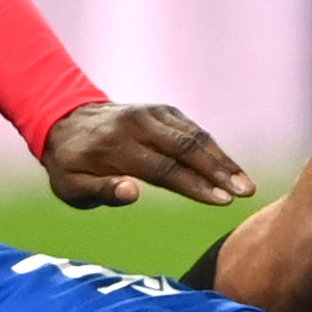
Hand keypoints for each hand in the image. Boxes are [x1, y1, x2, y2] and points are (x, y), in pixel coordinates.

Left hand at [40, 101, 255, 210]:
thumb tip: (131, 193)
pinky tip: (229, 166)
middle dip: (219, 171)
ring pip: (195, 136)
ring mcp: (153, 113)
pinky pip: (193, 129)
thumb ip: (100, 191)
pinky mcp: (163, 111)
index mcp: (115, 146)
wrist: (66, 121)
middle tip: (246, 191)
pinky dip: (213, 148)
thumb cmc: (71, 165)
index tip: (222, 201)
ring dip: (223, 159)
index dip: (195, 185)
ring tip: (246, 182)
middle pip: (186, 148)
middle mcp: (138, 124)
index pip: (163, 168)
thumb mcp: (70, 187)